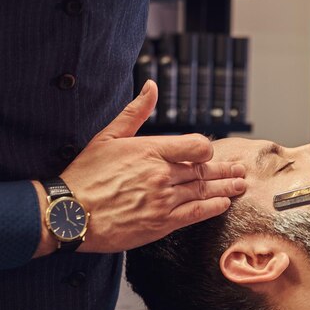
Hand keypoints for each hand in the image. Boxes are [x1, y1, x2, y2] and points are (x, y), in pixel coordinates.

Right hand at [33, 80, 246, 255]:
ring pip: (204, 191)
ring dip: (226, 188)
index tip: (210, 152)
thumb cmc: (85, 175)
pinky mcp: (161, 223)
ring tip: (239, 185)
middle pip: (203, 170)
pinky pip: (196, 213)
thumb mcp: (107, 136)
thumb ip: (135, 112)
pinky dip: (213, 208)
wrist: (70, 214)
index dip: (207, 149)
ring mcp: (164, 199)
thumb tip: (151, 87)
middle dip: (225, 170)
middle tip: (239, 170)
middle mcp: (161, 174)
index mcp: (151, 150)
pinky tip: (224, 204)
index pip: (196, 145)